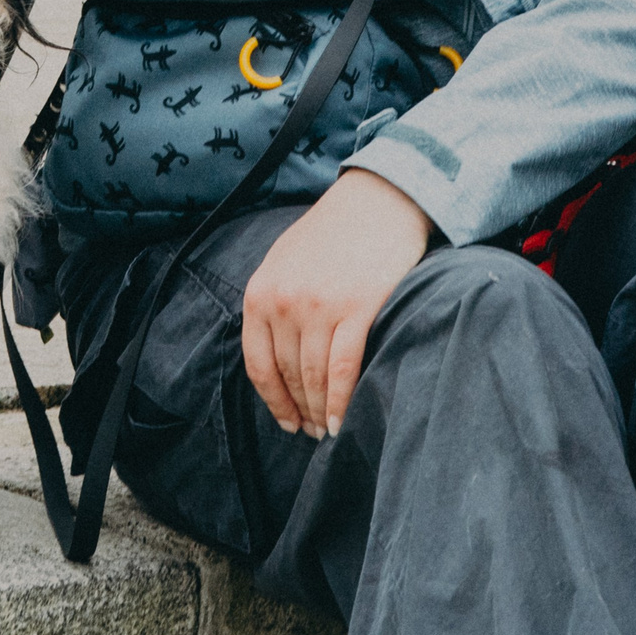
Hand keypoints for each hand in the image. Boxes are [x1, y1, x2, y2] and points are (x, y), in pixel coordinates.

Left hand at [241, 169, 432, 439]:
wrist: (376, 201)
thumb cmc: (331, 234)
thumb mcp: (284, 262)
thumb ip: (273, 303)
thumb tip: (274, 354)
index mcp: (260, 292)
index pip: (259, 363)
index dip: (273, 401)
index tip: (286, 421)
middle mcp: (284, 302)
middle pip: (287, 374)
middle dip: (298, 410)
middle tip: (311, 432)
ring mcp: (319, 307)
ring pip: (313, 377)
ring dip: (319, 411)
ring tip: (328, 431)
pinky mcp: (357, 310)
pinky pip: (343, 369)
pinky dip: (340, 401)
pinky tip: (342, 421)